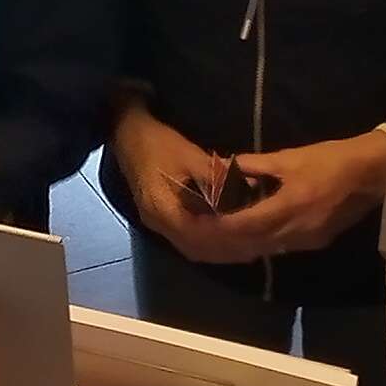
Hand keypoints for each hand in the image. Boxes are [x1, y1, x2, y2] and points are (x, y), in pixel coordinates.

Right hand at [111, 101, 257, 261]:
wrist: (128, 135)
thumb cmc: (158, 143)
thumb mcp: (189, 155)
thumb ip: (217, 176)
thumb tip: (250, 187)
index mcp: (162, 207)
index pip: (196, 233)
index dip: (224, 236)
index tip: (250, 234)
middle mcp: (158, 223)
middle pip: (196, 248)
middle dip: (226, 249)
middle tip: (257, 246)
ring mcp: (158, 224)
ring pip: (192, 248)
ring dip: (219, 250)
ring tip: (248, 247)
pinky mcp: (162, 221)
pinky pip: (188, 241)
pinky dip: (210, 244)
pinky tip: (229, 241)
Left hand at [203, 128, 385, 259]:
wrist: (373, 173)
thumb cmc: (331, 160)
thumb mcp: (290, 157)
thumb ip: (255, 165)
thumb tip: (225, 167)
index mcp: (288, 206)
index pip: (244, 225)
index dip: (220, 226)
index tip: (200, 221)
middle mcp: (296, 231)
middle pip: (252, 243)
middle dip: (227, 238)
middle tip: (204, 230)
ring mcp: (307, 241)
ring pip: (266, 248)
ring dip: (244, 243)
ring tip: (222, 233)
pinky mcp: (317, 243)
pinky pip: (282, 247)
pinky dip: (263, 242)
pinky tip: (252, 233)